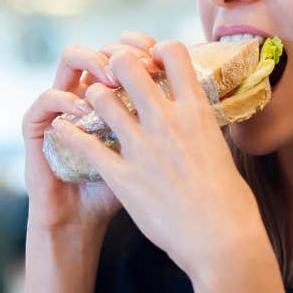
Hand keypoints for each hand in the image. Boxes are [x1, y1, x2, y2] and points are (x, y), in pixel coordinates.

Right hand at [24, 31, 157, 233]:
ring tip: (111, 80)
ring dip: (92, 62)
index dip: (144, 46)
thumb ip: (169, 128)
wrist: (84, 222)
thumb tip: (207, 107)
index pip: (128, 51)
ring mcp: (61, 105)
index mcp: (115, 95)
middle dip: (122, 48)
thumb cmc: (125, 191)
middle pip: (102, 46)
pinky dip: (64, 99)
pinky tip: (81, 110)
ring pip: (70, 58)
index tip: (161, 56)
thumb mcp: (154, 156)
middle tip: (139, 64)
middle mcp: (87, 91)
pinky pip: (46, 100)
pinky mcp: (37, 127)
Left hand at [49, 40, 262, 277]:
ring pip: (100, 98)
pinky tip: (61, 130)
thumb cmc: (230, 204)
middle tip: (110, 76)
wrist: (223, 243)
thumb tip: (196, 120)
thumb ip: (201, 130)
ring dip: (92, 98)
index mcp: (196, 112)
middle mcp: (167, 121)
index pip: (173, 52)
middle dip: (114, 64)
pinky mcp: (122, 176)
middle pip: (128, 65)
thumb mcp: (220, 151)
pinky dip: (68, 134)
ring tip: (89, 105)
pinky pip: (84, 145)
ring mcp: (142, 148)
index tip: (149, 61)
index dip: (156, 50)